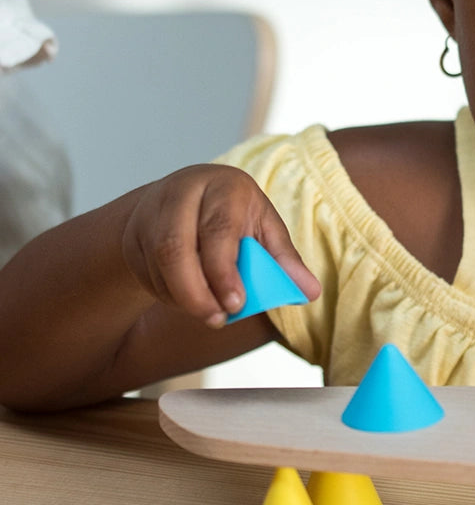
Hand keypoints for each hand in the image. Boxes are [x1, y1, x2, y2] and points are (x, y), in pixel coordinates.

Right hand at [120, 164, 319, 327]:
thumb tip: (310, 292)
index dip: (223, 271)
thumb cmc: (234, 214)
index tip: (236, 303)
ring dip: (182, 297)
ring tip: (209, 314)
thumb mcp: (263, 227)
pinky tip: (189, 299)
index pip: (218, 230)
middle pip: (175, 246)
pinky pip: (147, 273)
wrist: (184, 199)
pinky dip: (169, 295)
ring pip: (157, 263)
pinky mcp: (133, 234)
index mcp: (224, 186)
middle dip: (196, 292)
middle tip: (218, 318)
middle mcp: (183, 194)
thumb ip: (284, 259)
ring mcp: (152, 212)